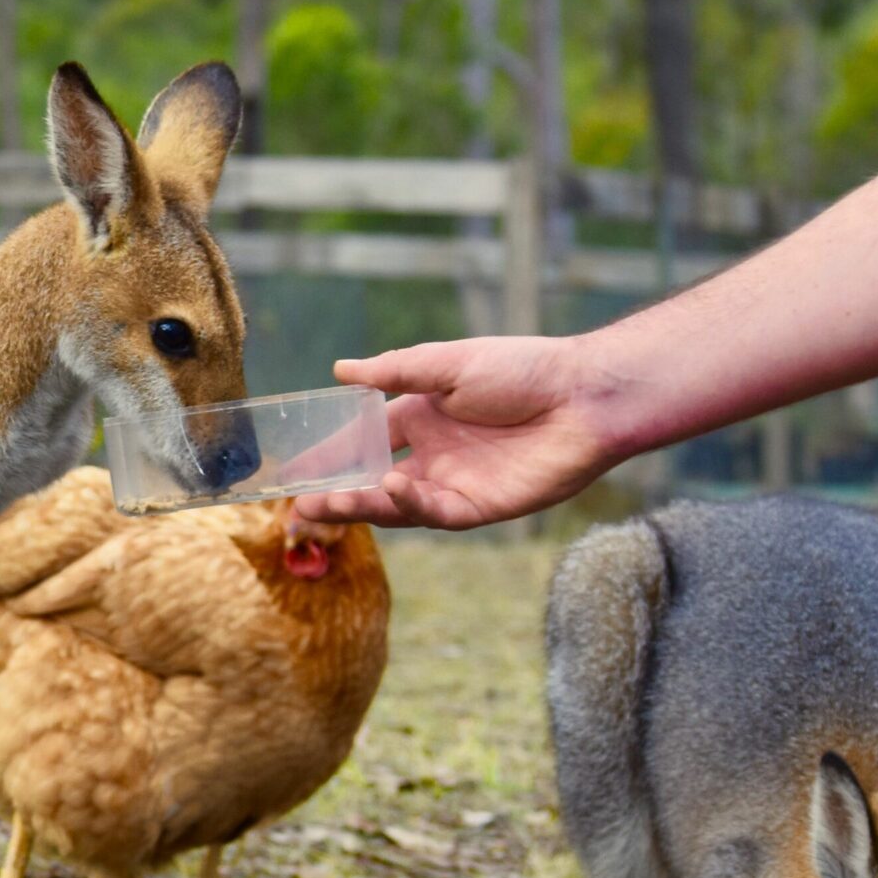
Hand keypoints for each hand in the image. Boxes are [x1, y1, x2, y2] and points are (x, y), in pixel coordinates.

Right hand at [290, 337, 624, 529]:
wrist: (586, 396)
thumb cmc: (525, 369)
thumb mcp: (449, 363)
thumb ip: (394, 372)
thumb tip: (339, 370)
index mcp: (420, 418)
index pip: (362, 441)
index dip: (328, 455)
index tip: (291, 468)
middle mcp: (432, 455)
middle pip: (372, 482)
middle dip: (334, 494)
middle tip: (295, 505)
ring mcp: (455, 484)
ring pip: (395, 505)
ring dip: (359, 506)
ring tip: (321, 506)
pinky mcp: (482, 507)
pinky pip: (436, 514)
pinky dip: (410, 504)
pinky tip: (392, 487)